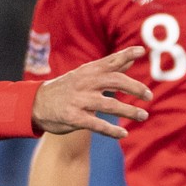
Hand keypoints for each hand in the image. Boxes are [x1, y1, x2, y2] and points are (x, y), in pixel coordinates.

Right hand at [34, 46, 152, 138]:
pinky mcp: (74, 117)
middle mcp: (85, 83)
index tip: (141, 51)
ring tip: (143, 116)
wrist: (36, 104)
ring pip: (110, 105)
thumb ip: (109, 68)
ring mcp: (79, 100)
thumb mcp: (85, 75)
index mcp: (88, 71)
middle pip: (115, 81)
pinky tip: (123, 134)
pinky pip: (97, 124)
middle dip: (135, 88)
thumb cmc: (67, 88)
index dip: (126, 54)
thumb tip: (130, 59)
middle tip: (149, 95)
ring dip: (129, 111)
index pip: (110, 60)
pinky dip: (111, 130)